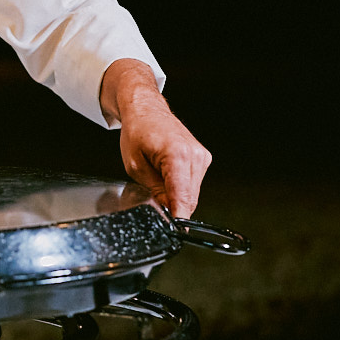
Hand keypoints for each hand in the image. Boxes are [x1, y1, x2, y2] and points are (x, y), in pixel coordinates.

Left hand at [99, 59, 212, 218]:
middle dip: (173, 207)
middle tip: (154, 203)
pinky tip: (166, 175)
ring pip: (192, 193)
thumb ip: (153, 191)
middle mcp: (195, 156)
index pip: (183, 197)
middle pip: (189, 199)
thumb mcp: (135, 166)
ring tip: (157, 179)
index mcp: (178, 156)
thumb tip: (166, 211)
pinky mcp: (203, 158)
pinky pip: (193, 184)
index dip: (178, 217)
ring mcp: (202, 156)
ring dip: (177, 196)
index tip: (174, 231)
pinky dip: (181, 187)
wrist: (146, 108)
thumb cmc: (137, 131)